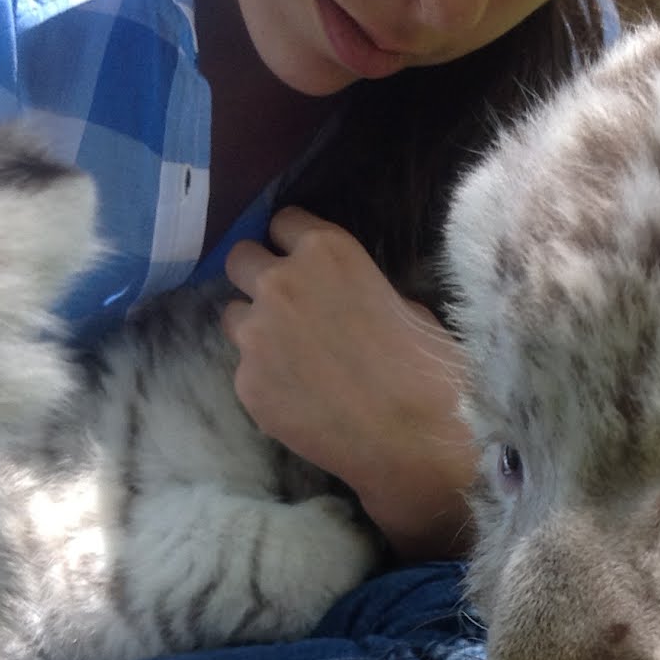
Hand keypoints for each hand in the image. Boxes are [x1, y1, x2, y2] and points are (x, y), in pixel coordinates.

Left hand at [222, 208, 477, 560]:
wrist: (414, 437)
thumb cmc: (427, 367)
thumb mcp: (403, 304)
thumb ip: (358, 289)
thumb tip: (343, 299)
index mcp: (326, 252)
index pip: (282, 222)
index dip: (292, 245)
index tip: (301, 264)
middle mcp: (281, 282)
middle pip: (240, 259)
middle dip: (258, 277)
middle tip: (285, 308)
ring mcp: (257, 334)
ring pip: (232, 316)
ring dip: (255, 329)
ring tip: (290, 359)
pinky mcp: (246, 383)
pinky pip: (245, 370)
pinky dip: (266, 381)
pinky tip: (300, 400)